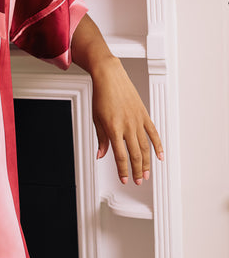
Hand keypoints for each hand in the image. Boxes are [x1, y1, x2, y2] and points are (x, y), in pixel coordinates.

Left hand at [91, 56, 163, 184]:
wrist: (110, 76)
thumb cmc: (101, 96)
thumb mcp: (96, 119)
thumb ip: (101, 138)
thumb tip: (101, 155)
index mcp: (113, 128)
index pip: (120, 156)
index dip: (122, 170)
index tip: (123, 179)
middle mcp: (127, 126)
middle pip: (135, 154)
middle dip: (136, 170)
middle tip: (137, 181)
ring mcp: (137, 120)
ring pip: (145, 147)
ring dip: (146, 162)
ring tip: (146, 173)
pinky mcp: (144, 114)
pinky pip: (153, 133)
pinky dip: (158, 146)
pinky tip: (160, 156)